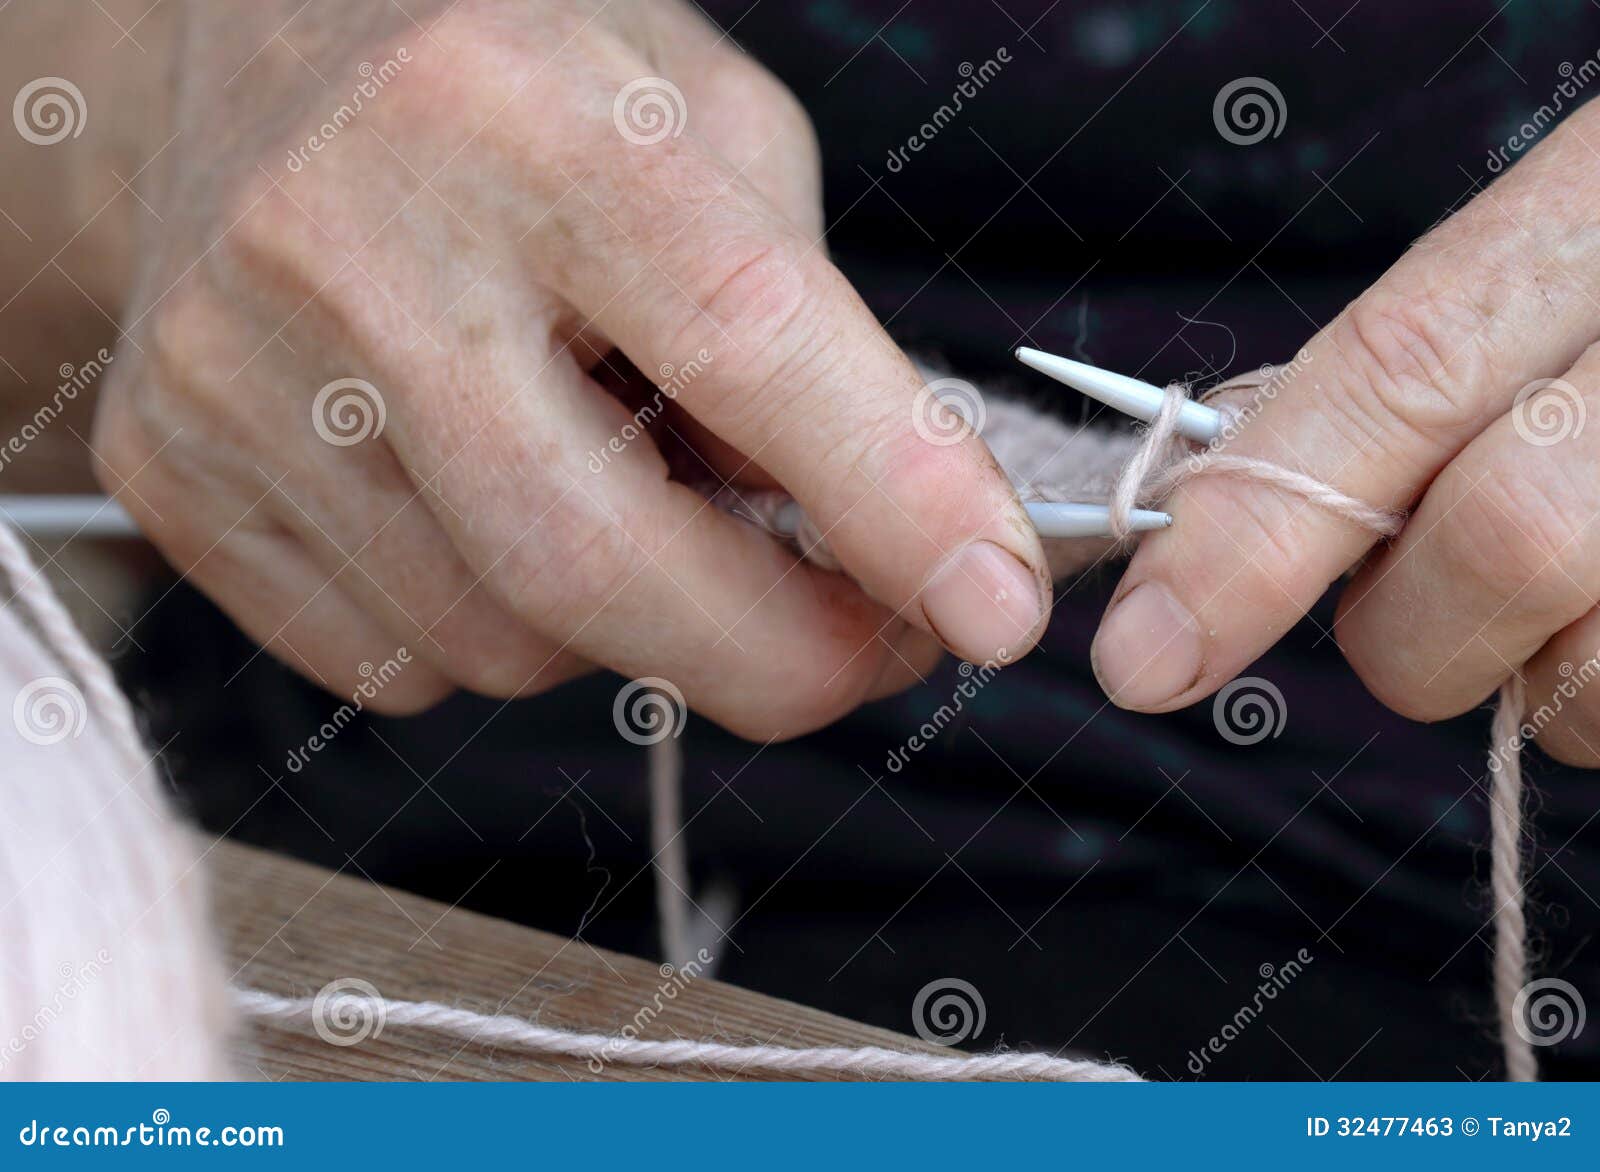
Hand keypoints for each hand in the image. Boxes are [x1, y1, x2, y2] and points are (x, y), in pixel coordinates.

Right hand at [77, 0, 1048, 734]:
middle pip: (591, 560)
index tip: (998, 608)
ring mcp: (232, 374)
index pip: (739, 335)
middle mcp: (346, 241)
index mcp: (516, 112)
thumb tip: (880, 551)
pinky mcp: (169, 475)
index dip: (891, 498)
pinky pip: (396, 658)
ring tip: (641, 503)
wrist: (243, 60)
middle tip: (871, 648)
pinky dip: (506, 628)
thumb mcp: (700, 123)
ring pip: (501, 639)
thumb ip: (806, 330)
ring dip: (633, 625)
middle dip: (778, 655)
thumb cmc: (516, 82)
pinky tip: (505, 513)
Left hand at [1091, 100, 1599, 765]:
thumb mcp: (1528, 273)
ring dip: (1534, 674)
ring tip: (1560, 591)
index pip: (1394, 377)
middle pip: (1501, 544)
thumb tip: (1201, 545)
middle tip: (1405, 607)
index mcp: (1587, 227)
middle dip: (1408, 630)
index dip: (1255, 528)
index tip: (1141, 657)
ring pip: (1592, 672)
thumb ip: (1389, 390)